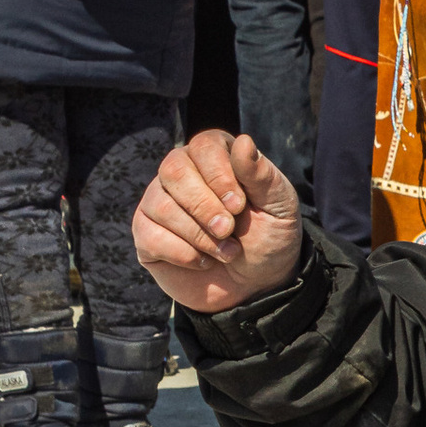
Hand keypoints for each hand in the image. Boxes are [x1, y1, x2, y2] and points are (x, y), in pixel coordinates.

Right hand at [133, 130, 303, 311]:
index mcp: (216, 156)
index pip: (204, 146)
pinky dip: (183, 254)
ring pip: (161, 205)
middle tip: (228, 230)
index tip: (240, 205)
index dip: (220, 175)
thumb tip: (244, 141)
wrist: (256, 284)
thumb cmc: (269, 237)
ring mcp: (158, 202)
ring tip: (227, 250)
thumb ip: (262, 175)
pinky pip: (150, 236)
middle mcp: (181, 172)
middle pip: (174, 170)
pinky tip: (204, 261)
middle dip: (204, 206)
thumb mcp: (279, 206)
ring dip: (199, 235)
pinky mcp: (146, 234)